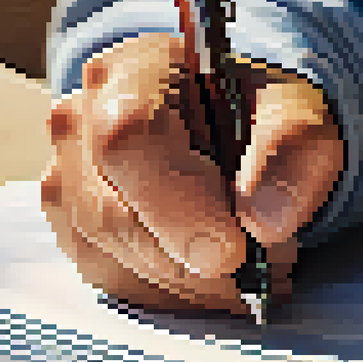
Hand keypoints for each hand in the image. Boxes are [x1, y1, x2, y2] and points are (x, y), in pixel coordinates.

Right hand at [41, 33, 343, 313]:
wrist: (234, 128)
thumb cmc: (259, 116)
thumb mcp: (298, 116)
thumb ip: (289, 154)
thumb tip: (265, 222)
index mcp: (137, 70)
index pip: (131, 138)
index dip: (176, 206)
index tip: (229, 254)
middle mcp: (80, 117)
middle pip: (110, 211)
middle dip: (190, 261)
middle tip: (258, 271)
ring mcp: (64, 172)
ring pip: (106, 253)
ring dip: (182, 282)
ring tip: (243, 273)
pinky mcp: (68, 221)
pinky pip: (106, 275)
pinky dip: (164, 291)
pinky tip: (207, 280)